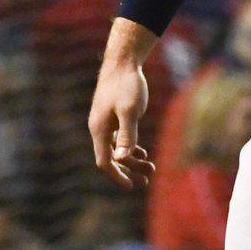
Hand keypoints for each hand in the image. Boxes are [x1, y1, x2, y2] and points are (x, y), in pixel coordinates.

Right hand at [88, 57, 153, 190]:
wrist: (123, 62)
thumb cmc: (126, 85)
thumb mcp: (130, 110)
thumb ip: (126, 134)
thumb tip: (122, 159)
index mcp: (99, 130)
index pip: (105, 161)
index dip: (117, 175)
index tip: (131, 186)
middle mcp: (99, 129)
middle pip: (112, 158)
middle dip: (128, 171)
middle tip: (147, 180)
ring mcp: (106, 122)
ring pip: (117, 148)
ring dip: (132, 160)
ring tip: (151, 168)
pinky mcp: (113, 116)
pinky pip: (119, 139)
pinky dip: (130, 148)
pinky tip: (142, 153)